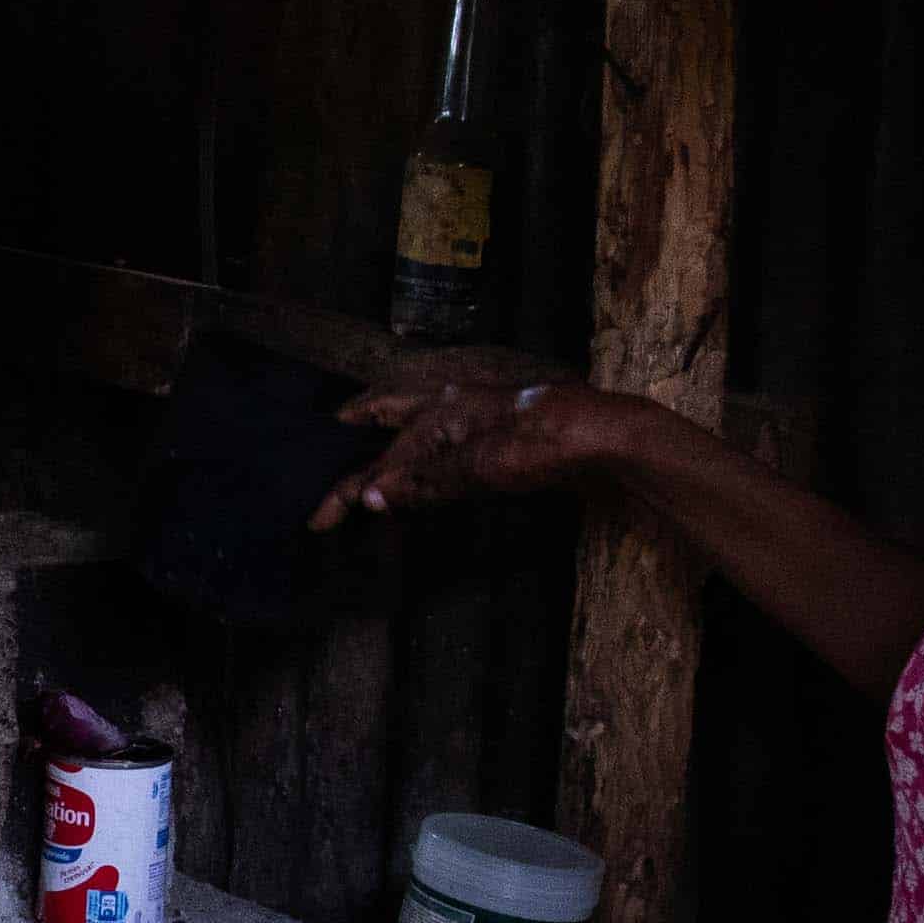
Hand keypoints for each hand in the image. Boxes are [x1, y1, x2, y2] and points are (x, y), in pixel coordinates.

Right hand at [315, 369, 630, 529]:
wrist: (602, 435)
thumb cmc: (539, 446)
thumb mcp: (478, 468)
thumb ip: (424, 482)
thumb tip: (369, 497)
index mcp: (438, 414)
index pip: (382, 461)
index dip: (349, 491)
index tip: (321, 518)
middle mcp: (452, 404)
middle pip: (394, 408)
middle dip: (363, 416)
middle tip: (338, 421)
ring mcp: (478, 411)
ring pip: (422, 412)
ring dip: (395, 418)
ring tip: (377, 421)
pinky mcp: (502, 424)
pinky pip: (449, 424)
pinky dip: (428, 433)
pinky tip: (435, 441)